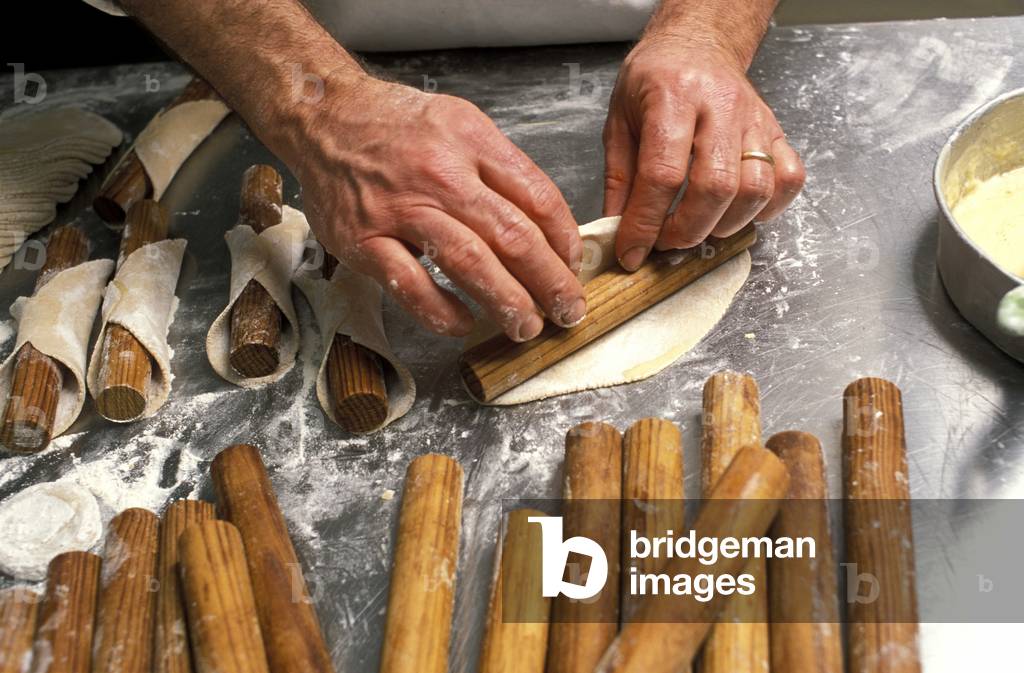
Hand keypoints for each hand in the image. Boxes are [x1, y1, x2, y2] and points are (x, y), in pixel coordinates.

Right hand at [290, 78, 584, 340]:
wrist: (323, 116)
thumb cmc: (394, 125)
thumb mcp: (459, 122)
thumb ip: (499, 169)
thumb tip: (545, 224)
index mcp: (471, 141)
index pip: (537, 195)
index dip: (565, 239)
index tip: (573, 265)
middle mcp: (439, 174)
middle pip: (512, 236)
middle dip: (549, 281)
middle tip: (567, 310)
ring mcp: (400, 209)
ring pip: (468, 262)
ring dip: (506, 301)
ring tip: (528, 326)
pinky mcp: (364, 240)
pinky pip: (411, 285)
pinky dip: (441, 311)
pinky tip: (464, 324)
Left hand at [602, 35, 805, 270]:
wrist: (697, 44)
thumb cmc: (654, 81)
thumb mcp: (619, 122)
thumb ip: (619, 179)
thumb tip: (616, 230)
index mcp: (673, 97)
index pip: (662, 173)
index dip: (645, 223)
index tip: (632, 251)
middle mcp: (720, 106)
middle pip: (716, 185)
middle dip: (688, 229)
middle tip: (666, 242)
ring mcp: (754, 119)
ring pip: (756, 188)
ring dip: (725, 224)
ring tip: (698, 228)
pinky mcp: (776, 131)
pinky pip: (788, 179)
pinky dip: (767, 208)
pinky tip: (737, 212)